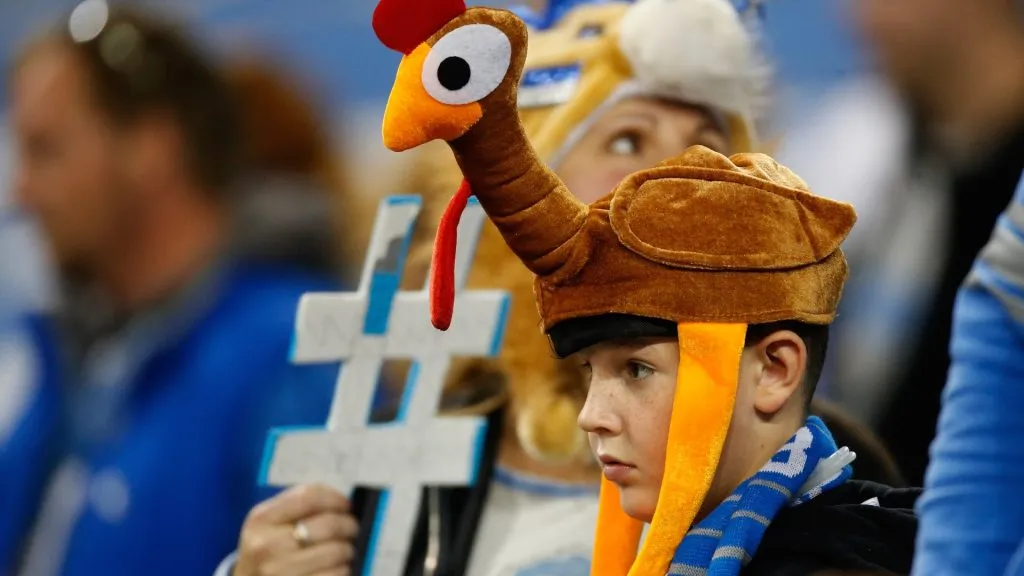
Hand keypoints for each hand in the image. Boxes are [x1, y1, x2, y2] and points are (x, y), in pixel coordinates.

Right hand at [235, 484, 358, 575]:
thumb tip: (344, 505)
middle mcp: (267, 545)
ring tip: (343, 551)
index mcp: (262, 519)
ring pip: (336, 552)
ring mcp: (279, 572)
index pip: (309, 496)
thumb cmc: (268, 552)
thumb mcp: (269, 524)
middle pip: (328, 524)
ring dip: (347, 551)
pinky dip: (343, 570)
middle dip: (349, 526)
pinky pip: (336, 575)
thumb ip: (300, 508)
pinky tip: (336, 569)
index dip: (335, 498)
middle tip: (352, 529)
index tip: (346, 505)